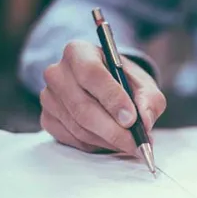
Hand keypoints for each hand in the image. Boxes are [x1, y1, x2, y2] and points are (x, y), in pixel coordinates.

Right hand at [40, 40, 165, 153]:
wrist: (107, 88)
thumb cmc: (125, 83)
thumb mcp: (144, 85)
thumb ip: (148, 100)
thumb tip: (145, 122)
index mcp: (79, 52)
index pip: (91, 73)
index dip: (112, 98)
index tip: (131, 119)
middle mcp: (57, 72)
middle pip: (83, 106)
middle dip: (113, 130)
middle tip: (136, 143)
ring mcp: (49, 97)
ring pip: (79, 127)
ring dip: (108, 140)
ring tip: (130, 144)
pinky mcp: (48, 119)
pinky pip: (73, 139)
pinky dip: (97, 145)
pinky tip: (112, 142)